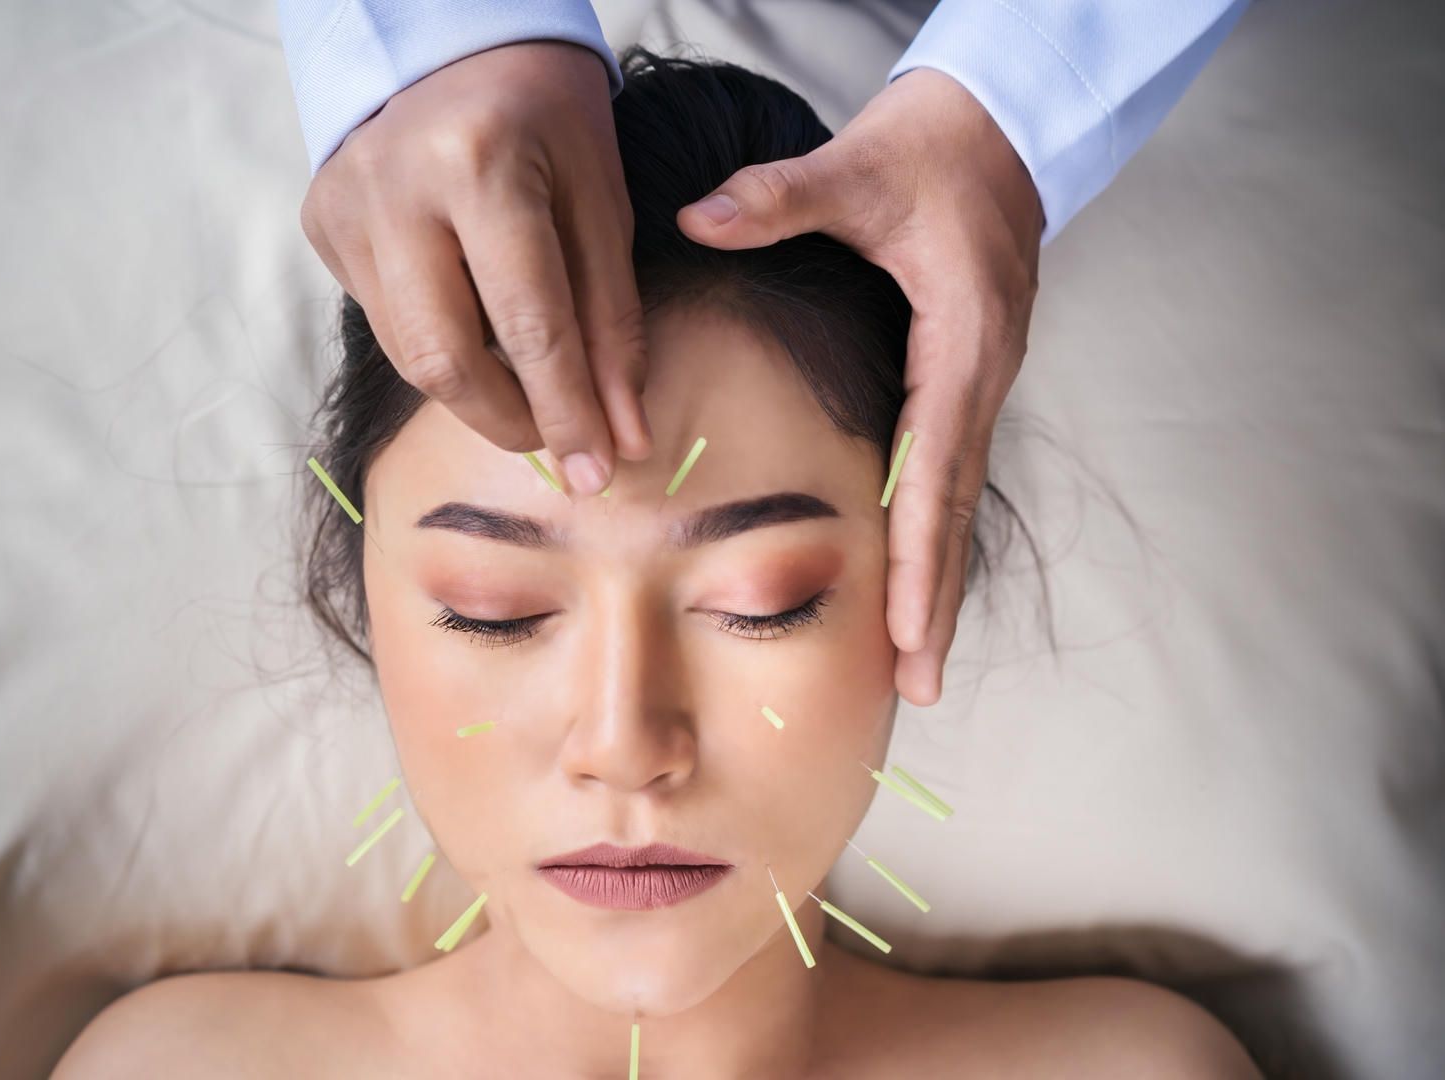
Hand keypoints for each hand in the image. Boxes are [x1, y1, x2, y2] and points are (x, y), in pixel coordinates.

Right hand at [300, 41, 653, 496]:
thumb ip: (613, 326)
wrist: (450, 40)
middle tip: (557, 443)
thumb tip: (622, 438)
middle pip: (445, 359)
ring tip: (525, 389)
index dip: (566, 410)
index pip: (528, 324)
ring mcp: (345, 206)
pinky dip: (439, 342)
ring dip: (476, 392)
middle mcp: (396, 185)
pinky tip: (470, 317)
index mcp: (481, 163)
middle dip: (509, 421)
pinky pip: (384, 320)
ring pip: (407, 354)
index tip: (596, 471)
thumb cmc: (546, 118)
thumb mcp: (600, 205)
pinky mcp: (321, 224)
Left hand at [677, 68, 1042, 705]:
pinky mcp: (962, 379)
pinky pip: (946, 473)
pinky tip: (909, 582)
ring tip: (917, 665)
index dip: (921, 556)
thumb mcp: (856, 168)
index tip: (909, 632)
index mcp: (964, 342)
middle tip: (918, 688)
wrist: (1000, 128)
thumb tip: (697, 217)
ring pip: (955, 501)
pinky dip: (930, 536)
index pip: (939, 468)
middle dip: (937, 601)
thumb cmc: (935, 148)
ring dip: (937, 582)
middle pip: (956, 508)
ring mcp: (977, 382)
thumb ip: (778, 198)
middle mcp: (981, 375)